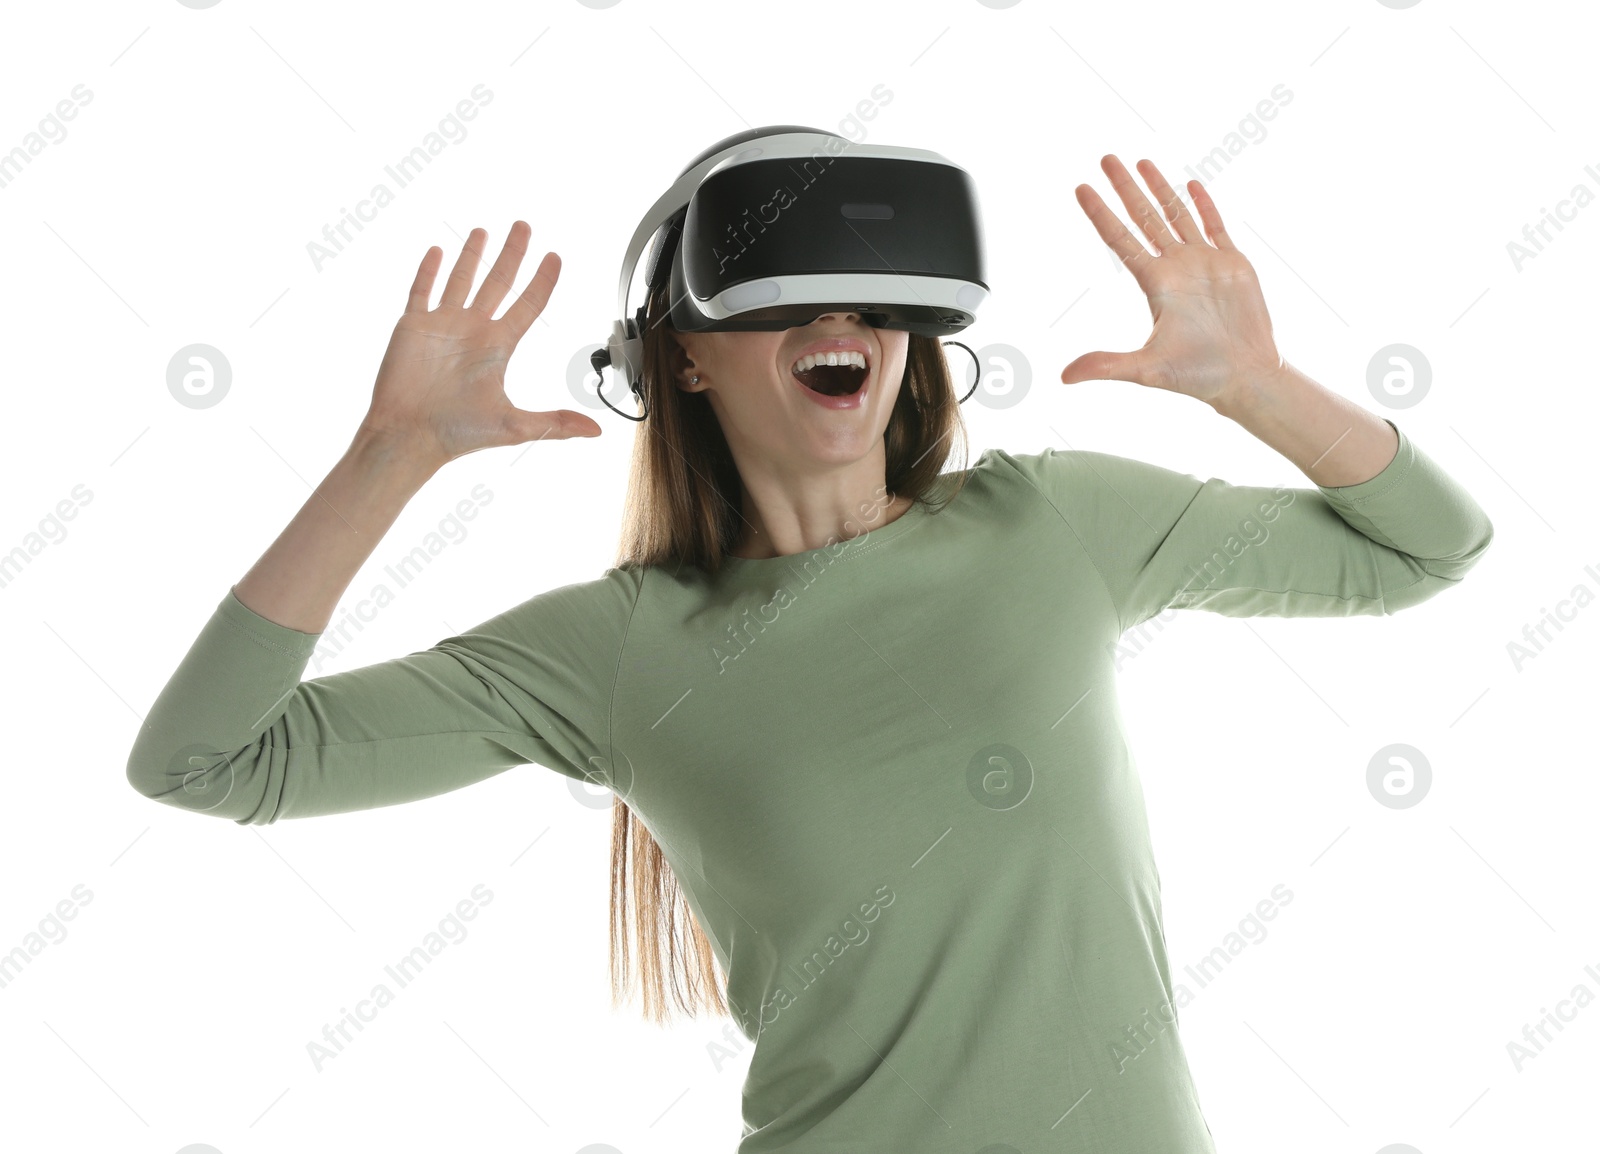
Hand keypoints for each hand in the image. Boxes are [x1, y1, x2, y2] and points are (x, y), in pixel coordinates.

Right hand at [361, 221, 601, 467]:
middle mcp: (473, 331)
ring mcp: (443, 326)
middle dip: (511, 253)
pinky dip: (428, 271)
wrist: (410, 436)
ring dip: (472, 255)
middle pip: (498, 282)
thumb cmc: (459, 433)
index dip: (542, 281)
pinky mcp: (413, 326)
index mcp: (498, 347)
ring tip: (483, 231)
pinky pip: (422, 291)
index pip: (528, 304)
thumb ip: (555, 424)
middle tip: (524, 226)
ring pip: (461, 280)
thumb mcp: (514, 426)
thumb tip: (596, 431)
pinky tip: (437, 250)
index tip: (555, 258)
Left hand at [1060, 155, 1285, 407]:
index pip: (1120, 239)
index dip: (1101, 214)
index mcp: (1155, 285)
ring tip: (1142, 162)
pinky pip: (1215, 226)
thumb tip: (1064, 377)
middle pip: (1144, 218)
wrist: (1245, 375)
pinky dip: (1204, 205)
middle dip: (1125, 188)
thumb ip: (1106, 365)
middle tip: (1106, 159)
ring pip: (1176, 215)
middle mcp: (1175, 268)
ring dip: (1160, 189)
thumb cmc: (1198, 375)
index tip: (1082, 188)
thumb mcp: (1147, 369)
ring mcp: (1203, 263)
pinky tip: (1191, 185)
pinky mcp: (1232, 263)